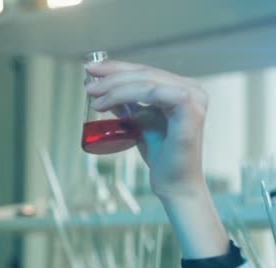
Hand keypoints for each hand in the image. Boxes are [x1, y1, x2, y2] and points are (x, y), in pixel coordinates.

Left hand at [85, 60, 229, 258]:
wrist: (174, 184)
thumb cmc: (159, 155)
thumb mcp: (137, 123)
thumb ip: (126, 105)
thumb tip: (101, 88)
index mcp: (181, 89)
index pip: (145, 72)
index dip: (116, 68)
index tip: (90, 70)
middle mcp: (192, 89)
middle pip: (145, 73)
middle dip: (112, 76)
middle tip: (88, 85)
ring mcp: (194, 98)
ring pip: (147, 81)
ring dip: (115, 87)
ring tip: (94, 98)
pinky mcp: (191, 110)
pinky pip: (155, 93)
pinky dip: (127, 94)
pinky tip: (107, 104)